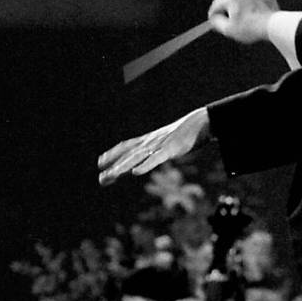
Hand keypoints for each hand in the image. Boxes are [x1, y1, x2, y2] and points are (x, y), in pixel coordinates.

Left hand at [97, 107, 211, 185]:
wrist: (201, 122)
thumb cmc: (184, 134)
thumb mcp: (166, 142)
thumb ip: (155, 151)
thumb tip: (149, 159)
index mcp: (148, 140)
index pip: (126, 146)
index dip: (113, 154)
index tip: (100, 162)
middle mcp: (149, 142)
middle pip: (128, 155)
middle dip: (114, 166)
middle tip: (101, 178)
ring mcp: (159, 145)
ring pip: (137, 158)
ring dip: (123, 167)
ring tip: (111, 175)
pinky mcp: (171, 150)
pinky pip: (156, 159)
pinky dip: (145, 165)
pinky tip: (136, 173)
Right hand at [208, 0, 279, 43]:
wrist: (271, 26)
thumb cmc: (249, 28)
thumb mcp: (227, 29)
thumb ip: (216, 22)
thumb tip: (213, 18)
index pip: (216, 5)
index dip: (213, 13)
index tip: (212, 19)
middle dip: (227, 6)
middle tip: (227, 16)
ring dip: (242, 0)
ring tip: (243, 11)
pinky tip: (257, 1)